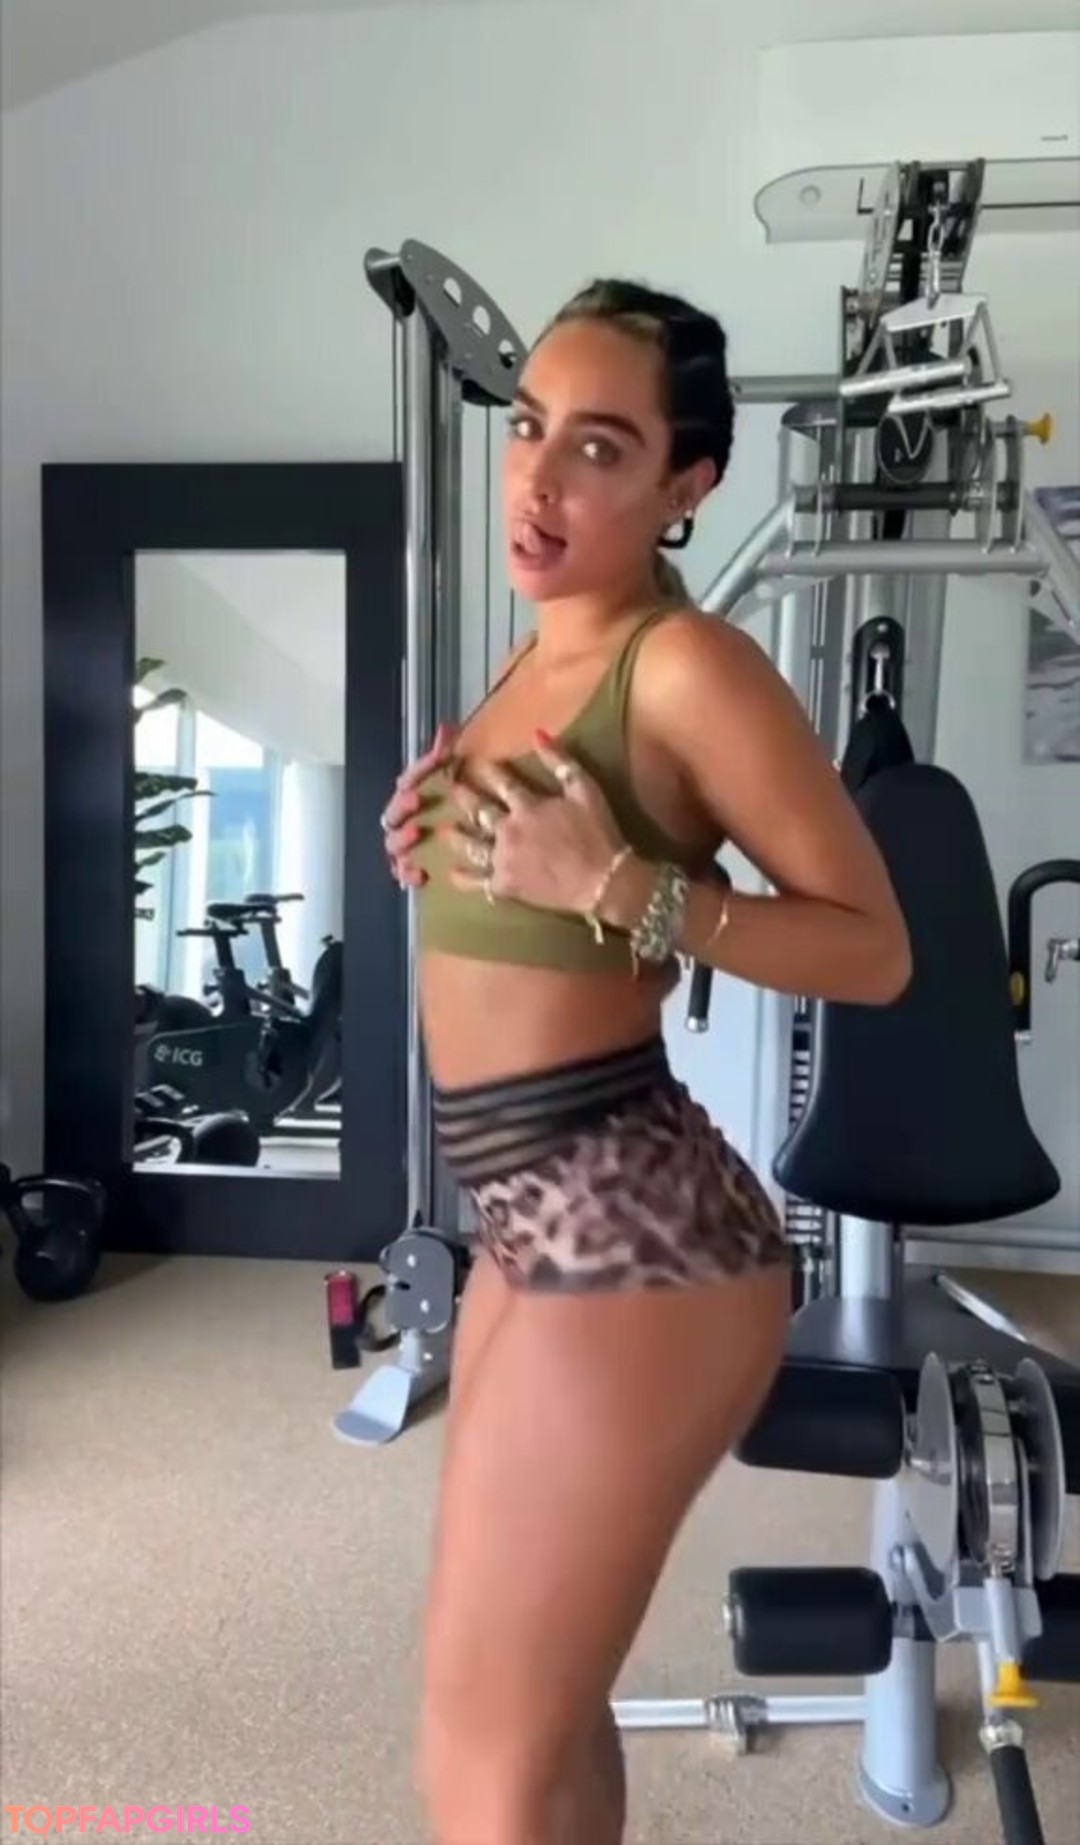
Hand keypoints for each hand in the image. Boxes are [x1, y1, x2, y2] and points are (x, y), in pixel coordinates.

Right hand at [380, 722, 458, 886]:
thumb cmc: (448, 804)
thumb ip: (444, 752)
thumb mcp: (449, 777)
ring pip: (392, 843)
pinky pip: (402, 874)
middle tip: (416, 798)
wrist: (454, 841)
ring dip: (402, 837)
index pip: (408, 779)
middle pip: (393, 811)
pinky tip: (422, 873)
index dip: (420, 769)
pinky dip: (409, 873)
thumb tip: (447, 726)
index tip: (437, 760)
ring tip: (417, 831)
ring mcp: (401, 845)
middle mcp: (400, 819)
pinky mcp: (407, 869)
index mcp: (409, 795)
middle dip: (403, 804)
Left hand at [441, 729, 630, 913]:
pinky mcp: (506, 885)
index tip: (473, 761)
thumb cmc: (598, 833)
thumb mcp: (586, 789)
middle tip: (450, 789)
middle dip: (462, 797)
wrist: (603, 880)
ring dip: (456, 836)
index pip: (501, 782)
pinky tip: (452, 873)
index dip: (486, 770)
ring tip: (444, 830)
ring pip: (471, 844)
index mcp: (527, 805)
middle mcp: (508, 830)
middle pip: (478, 810)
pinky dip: (463, 878)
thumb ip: (561, 761)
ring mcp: (504, 859)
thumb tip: (537, 734)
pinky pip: (478, 882)